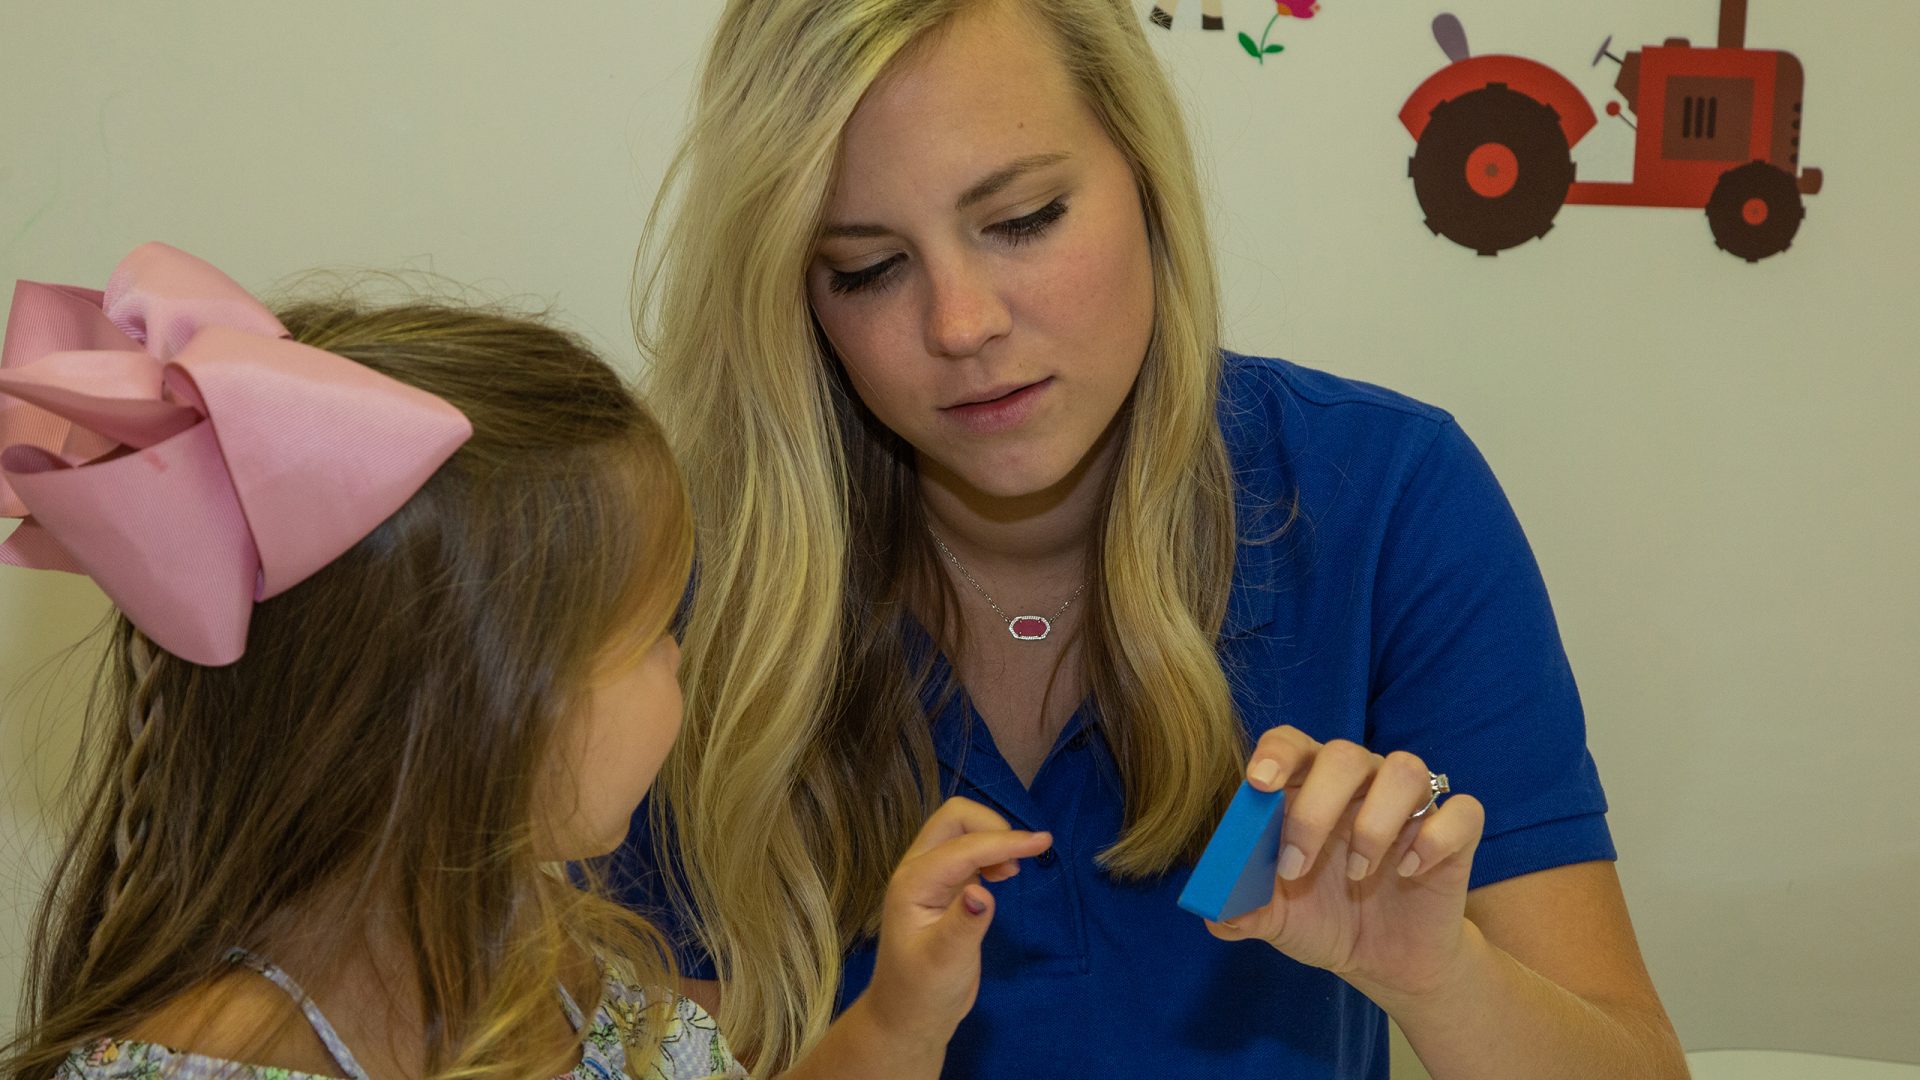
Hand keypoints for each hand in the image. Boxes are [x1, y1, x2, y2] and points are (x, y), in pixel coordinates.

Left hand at [861, 796, 1051, 1049]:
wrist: (908, 1016)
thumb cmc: (923, 992)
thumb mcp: (945, 964)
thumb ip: (964, 925)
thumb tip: (983, 891)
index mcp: (913, 884)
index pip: (963, 848)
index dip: (1004, 841)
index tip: (1043, 842)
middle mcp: (918, 871)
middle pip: (954, 819)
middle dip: (992, 826)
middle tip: (1022, 857)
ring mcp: (930, 876)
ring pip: (961, 830)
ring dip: (992, 837)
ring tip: (1012, 872)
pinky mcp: (944, 887)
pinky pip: (968, 850)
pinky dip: (991, 851)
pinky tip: (1003, 875)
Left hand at [1204, 727, 1485, 1002]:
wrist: (1383, 960)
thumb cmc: (1324, 919)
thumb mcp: (1276, 920)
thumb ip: (1242, 910)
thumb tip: (1212, 910)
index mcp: (1309, 786)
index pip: (1291, 743)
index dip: (1275, 754)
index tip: (1259, 786)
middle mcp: (1361, 782)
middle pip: (1344, 754)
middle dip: (1315, 810)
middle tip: (1298, 867)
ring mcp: (1410, 804)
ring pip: (1405, 769)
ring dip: (1374, 823)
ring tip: (1356, 874)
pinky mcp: (1455, 834)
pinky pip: (1461, 811)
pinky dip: (1434, 839)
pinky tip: (1409, 871)